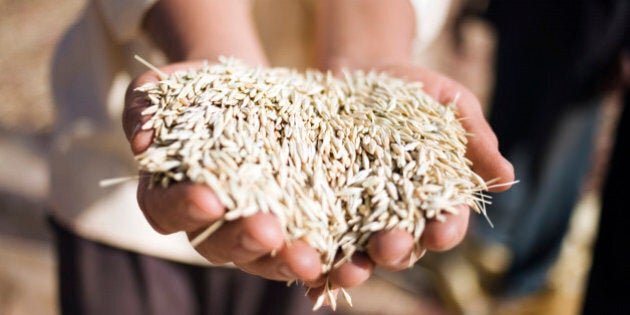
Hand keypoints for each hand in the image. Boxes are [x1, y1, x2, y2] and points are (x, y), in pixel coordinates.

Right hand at [123, 61, 374, 304]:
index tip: (209, 198)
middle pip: (221, 245)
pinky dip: (330, 257)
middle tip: (268, 232)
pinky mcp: (298, 223)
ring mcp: (257, 227)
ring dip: (289, 260)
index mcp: (173, 195)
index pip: (167, 210)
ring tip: (312, 259)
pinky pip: (312, 245)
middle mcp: (213, 223)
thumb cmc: (201, 90)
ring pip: (268, 257)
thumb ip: (147, 108)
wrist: (249, 89)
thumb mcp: (170, 87)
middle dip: (244, 240)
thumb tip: (141, 140)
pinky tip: (350, 258)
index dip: (184, 208)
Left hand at [317, 61, 514, 286]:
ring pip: (360, 251)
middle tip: (389, 246)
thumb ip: (475, 139)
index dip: (445, 229)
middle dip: (398, 249)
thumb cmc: (414, 89)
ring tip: (347, 267)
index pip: (446, 222)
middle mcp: (398, 215)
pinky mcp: (324, 207)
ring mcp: (358, 215)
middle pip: (403, 246)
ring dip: (356, 265)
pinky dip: (317, 255)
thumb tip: (507, 178)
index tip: (440, 230)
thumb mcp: (450, 104)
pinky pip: (321, 236)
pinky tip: (308, 266)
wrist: (361, 73)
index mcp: (434, 197)